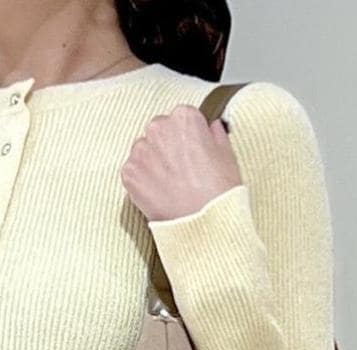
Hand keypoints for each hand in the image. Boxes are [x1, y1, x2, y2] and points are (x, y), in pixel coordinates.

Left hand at [120, 104, 240, 222]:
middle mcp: (158, 127)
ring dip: (154, 163)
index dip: (190, 137)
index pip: (183, 119)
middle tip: (182, 171)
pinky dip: (143, 181)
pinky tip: (158, 193)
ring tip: (170, 185)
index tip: (194, 152)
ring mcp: (141, 151)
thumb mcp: (228, 156)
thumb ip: (216, 135)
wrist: (202, 226)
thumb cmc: (219, 192)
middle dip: (168, 147)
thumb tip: (211, 128)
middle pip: (160, 131)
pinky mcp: (129, 173)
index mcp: (184, 117)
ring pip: (144, 150)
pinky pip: (134, 171)